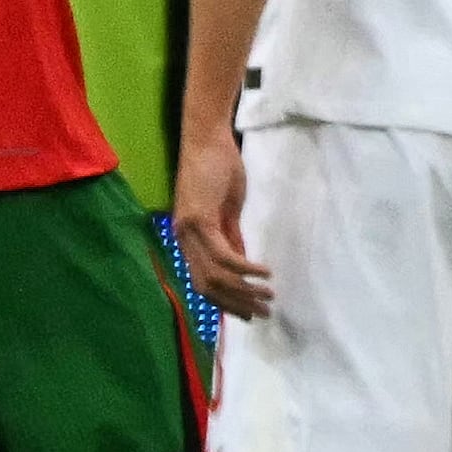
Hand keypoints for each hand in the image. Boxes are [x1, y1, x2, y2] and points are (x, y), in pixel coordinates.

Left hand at [173, 123, 270, 316]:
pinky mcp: (200, 220)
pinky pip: (224, 255)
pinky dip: (245, 269)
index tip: (248, 313)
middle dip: (236, 304)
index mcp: (187, 238)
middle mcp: (182, 239)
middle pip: (206, 287)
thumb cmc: (218, 168)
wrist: (208, 137)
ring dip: (244, 291)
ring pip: (215, 276)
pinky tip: (263, 273)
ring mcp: (189, 231)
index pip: (201, 283)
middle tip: (263, 313)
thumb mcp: (226, 210)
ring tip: (268, 296)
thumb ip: (230, 238)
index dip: (224, 302)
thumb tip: (240, 265)